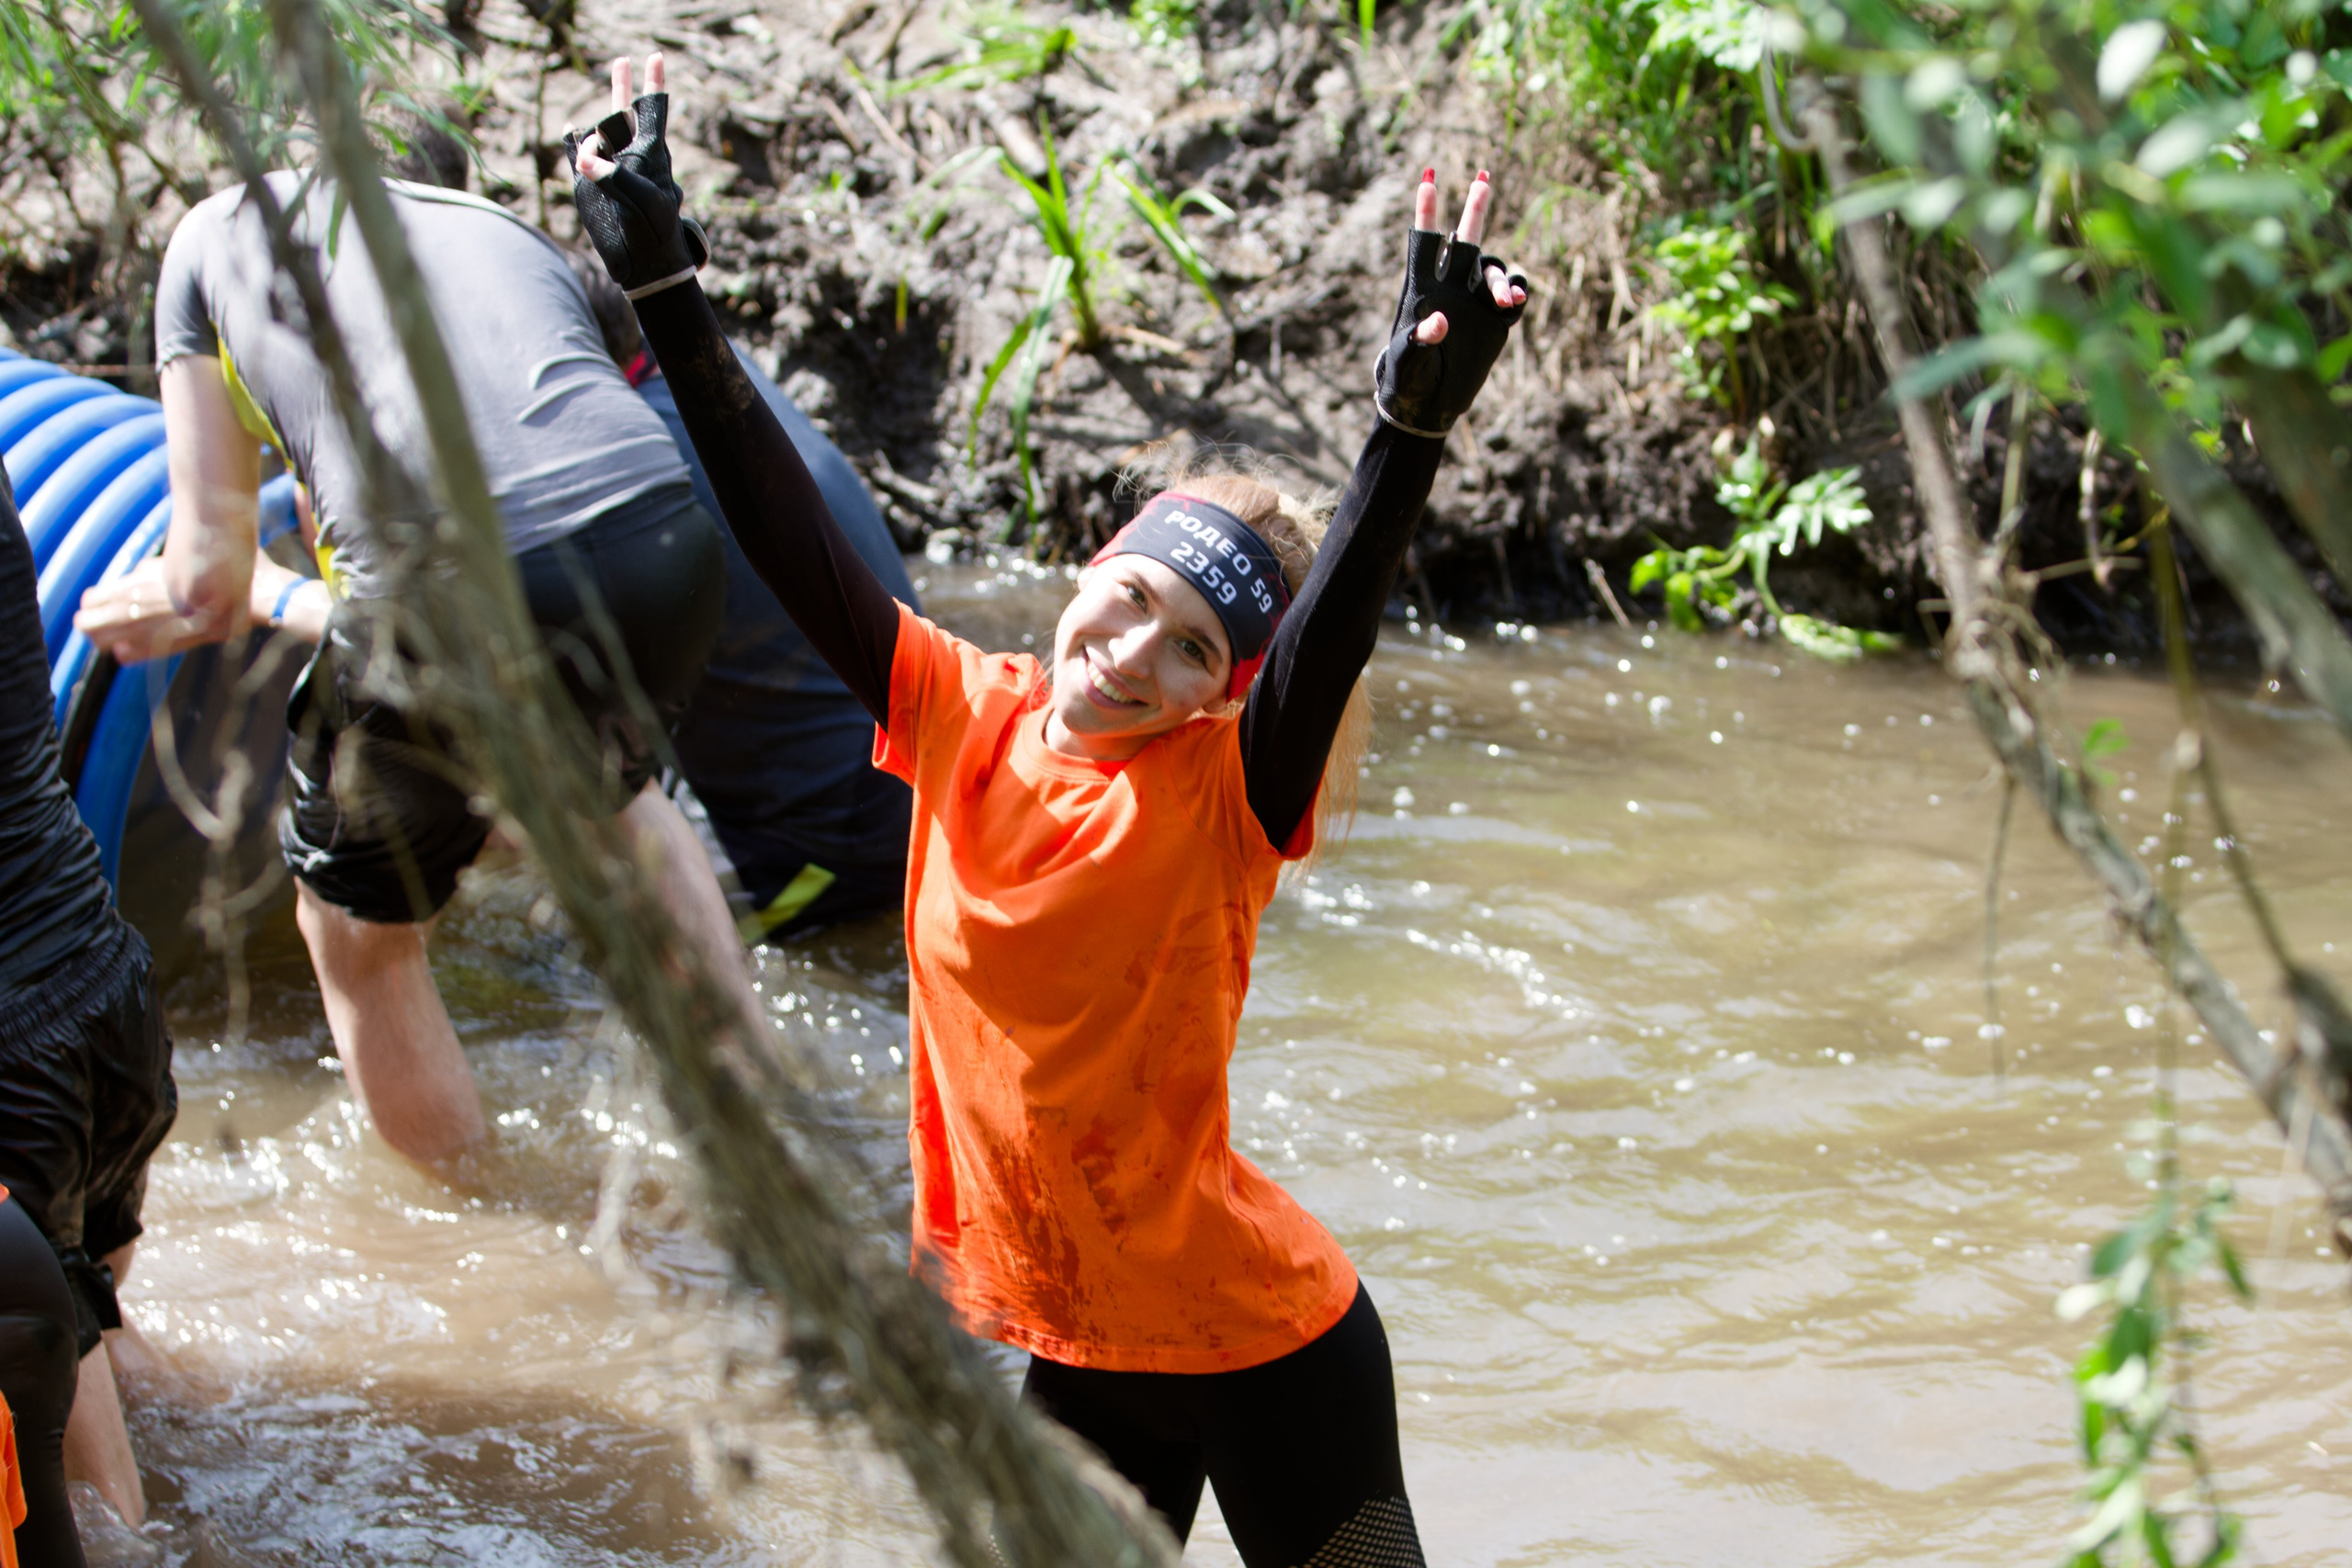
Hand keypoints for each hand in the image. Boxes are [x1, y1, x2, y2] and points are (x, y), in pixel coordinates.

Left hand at [74, 557, 225, 663]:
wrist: (226, 605)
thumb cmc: (197, 580)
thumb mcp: (160, 566)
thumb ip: (136, 576)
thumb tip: (129, 582)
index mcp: (125, 592)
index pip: (88, 601)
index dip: (95, 601)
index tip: (105, 599)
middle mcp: (125, 616)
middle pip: (85, 625)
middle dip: (92, 620)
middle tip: (104, 617)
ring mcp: (138, 636)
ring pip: (101, 644)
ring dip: (106, 636)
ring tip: (120, 630)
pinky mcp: (154, 651)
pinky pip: (124, 656)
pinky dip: (126, 650)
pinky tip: (138, 641)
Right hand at [565, 54, 709, 298]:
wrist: (646, 265)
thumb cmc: (653, 233)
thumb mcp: (642, 203)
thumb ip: (615, 176)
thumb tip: (585, 156)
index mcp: (650, 155)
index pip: (653, 111)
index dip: (654, 83)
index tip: (656, 56)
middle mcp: (632, 158)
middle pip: (625, 114)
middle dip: (624, 87)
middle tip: (623, 60)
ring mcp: (612, 171)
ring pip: (601, 135)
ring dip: (597, 120)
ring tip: (592, 110)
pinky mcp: (592, 188)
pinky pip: (579, 161)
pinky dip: (571, 146)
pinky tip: (567, 132)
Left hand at [1374, 167, 1530, 436]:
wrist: (1427, 404)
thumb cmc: (1407, 378)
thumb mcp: (1409, 361)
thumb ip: (1420, 340)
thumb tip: (1439, 323)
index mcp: (1421, 287)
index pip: (1425, 240)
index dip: (1427, 209)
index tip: (1429, 177)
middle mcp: (1449, 288)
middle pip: (1465, 240)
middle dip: (1475, 209)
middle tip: (1484, 177)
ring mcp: (1473, 303)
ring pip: (1492, 269)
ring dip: (1499, 278)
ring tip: (1504, 300)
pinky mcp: (1493, 323)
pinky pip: (1511, 298)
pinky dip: (1516, 294)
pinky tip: (1514, 304)